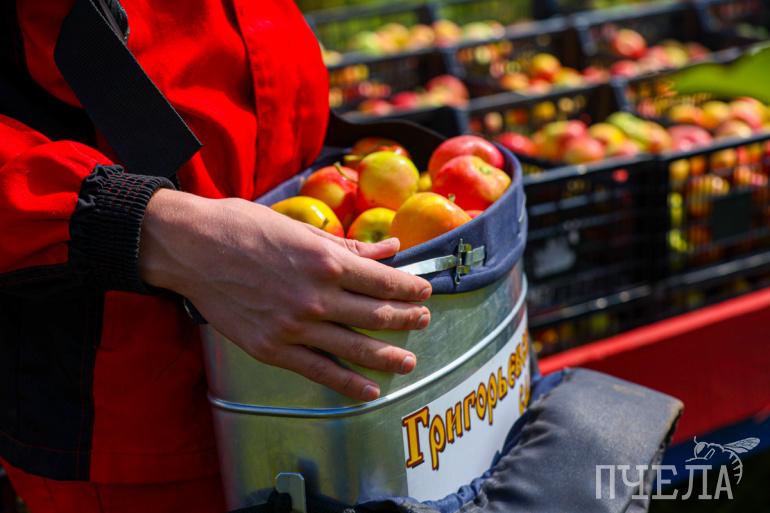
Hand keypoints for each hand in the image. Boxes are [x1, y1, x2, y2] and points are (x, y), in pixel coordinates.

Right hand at [138, 190, 431, 400]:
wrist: (190, 248)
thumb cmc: (242, 227)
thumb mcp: (299, 228)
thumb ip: (347, 245)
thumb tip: (388, 249)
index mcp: (326, 261)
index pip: (384, 281)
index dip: (410, 288)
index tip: (424, 290)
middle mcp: (317, 297)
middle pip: (376, 315)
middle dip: (406, 318)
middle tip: (423, 320)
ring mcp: (295, 327)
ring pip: (355, 348)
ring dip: (387, 355)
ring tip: (408, 360)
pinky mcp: (273, 348)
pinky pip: (319, 371)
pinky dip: (348, 384)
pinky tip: (368, 390)